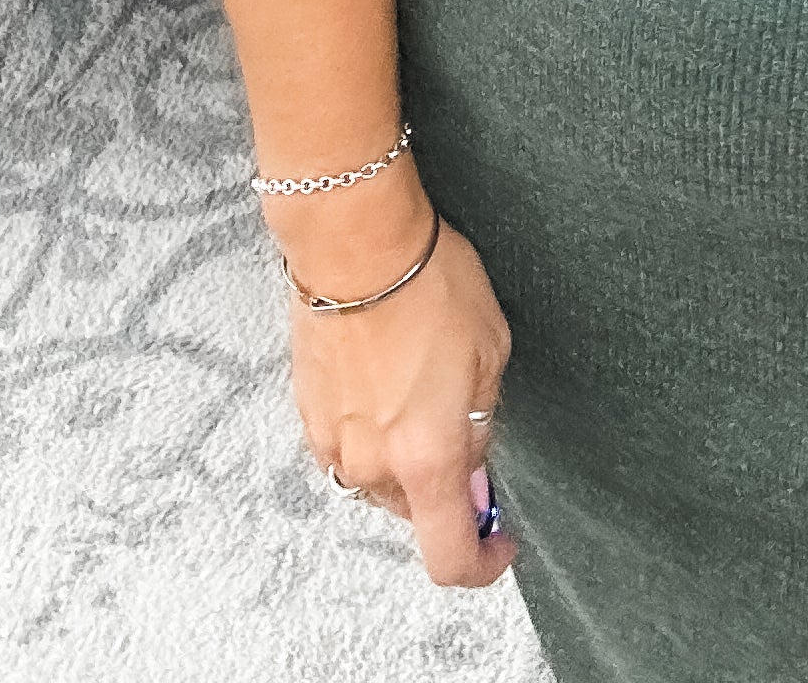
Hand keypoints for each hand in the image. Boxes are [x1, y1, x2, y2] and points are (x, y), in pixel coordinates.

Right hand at [286, 198, 516, 587]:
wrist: (355, 243)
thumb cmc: (429, 284)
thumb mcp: (491, 351)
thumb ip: (482, 425)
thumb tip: (474, 471)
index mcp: (427, 459)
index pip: (450, 556)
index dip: (482, 564)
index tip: (500, 544)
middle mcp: (374, 465)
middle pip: (416, 512)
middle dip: (447, 484)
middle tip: (467, 425)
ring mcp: (334, 443)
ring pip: (381, 478)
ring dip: (407, 454)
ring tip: (424, 382)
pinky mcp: (308, 414)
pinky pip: (351, 446)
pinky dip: (375, 428)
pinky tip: (389, 376)